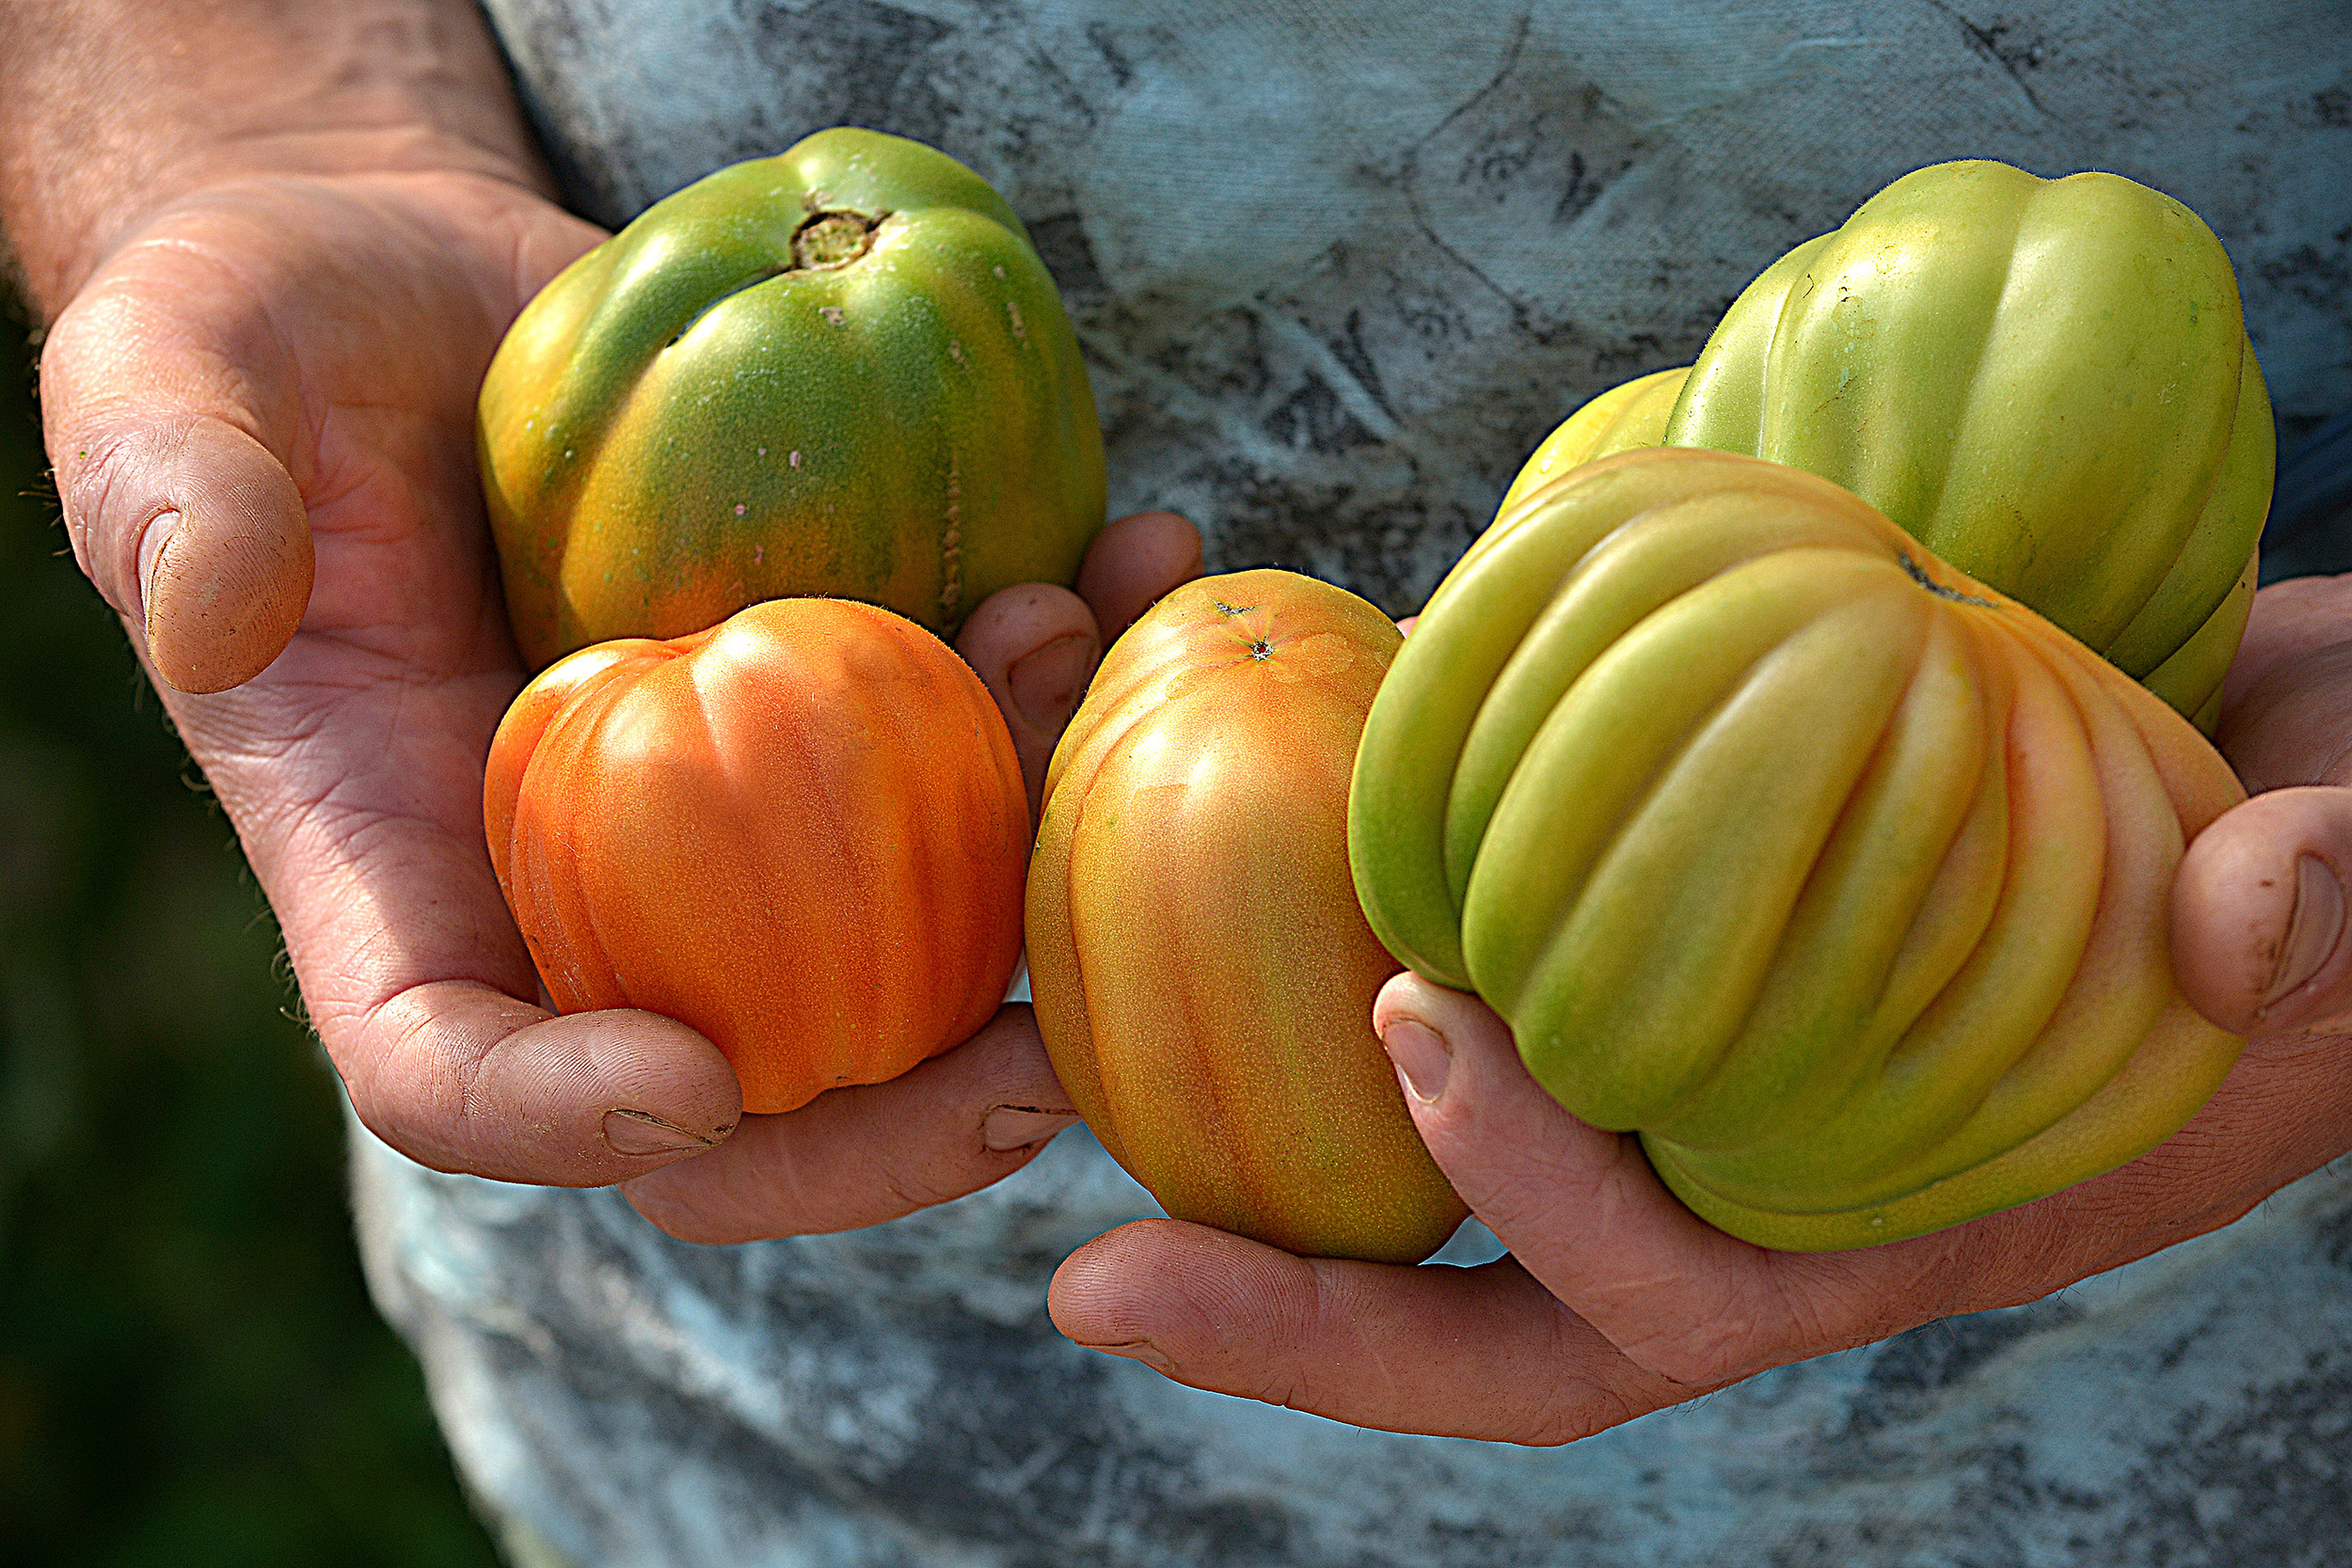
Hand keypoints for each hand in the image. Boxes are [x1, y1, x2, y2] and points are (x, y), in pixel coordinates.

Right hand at [20, 0, 1205, 1244]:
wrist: (416, 280)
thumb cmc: (258, 333)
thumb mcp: (167, 380)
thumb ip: (169, 493)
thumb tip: (220, 615)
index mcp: (397, 868)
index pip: (448, 1072)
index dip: (556, 1120)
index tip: (688, 1087)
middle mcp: (584, 880)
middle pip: (737, 1090)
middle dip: (890, 1122)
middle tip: (1032, 1073)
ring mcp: (729, 804)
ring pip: (900, 932)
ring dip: (1031, 857)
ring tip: (1093, 659)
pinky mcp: (836, 694)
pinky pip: (973, 744)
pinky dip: (1071, 676)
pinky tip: (1134, 554)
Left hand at [1047, 573, 2351, 1442]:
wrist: (2327, 757)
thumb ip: (2337, 914)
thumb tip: (2225, 912)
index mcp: (1907, 1209)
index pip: (1688, 1290)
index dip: (1549, 1198)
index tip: (1423, 1019)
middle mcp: (1782, 1164)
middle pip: (1518, 1318)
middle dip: (1309, 1329)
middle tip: (1089, 1286)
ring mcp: (1728, 1059)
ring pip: (1480, 1168)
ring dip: (1283, 1157)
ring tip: (1087, 1081)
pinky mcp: (1702, 929)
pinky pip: (1515, 986)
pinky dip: (1376, 952)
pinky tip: (1251, 855)